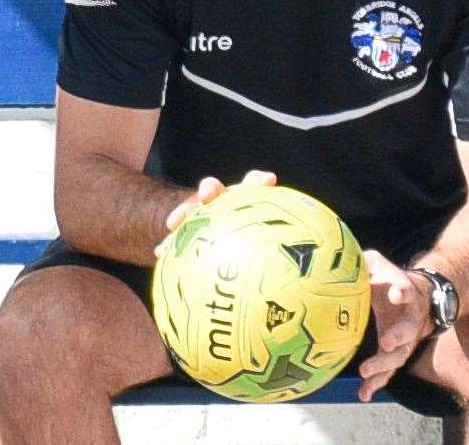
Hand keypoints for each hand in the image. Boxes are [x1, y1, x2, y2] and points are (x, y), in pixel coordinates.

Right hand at [154, 169, 276, 256]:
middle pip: (218, 191)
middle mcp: (223, 204)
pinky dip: (170, 243)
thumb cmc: (249, 251)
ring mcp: (203, 213)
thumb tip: (309, 287)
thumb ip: (279, 263)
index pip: (254, 186)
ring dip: (185, 211)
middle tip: (208, 192)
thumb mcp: (264, 253)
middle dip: (212, 188)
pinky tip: (160, 253)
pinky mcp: (188, 228)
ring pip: (192, 208)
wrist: (214, 241)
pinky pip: (177, 234)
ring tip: (175, 221)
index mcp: (246, 205)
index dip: (259, 181)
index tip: (266, 180)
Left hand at [356, 249, 434, 401]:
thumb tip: (340, 257)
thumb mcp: (379, 265)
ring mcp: (406, 339)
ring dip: (384, 365)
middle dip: (398, 336)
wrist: (417, 299)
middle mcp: (410, 318)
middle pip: (408, 330)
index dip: (401, 291)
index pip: (405, 289)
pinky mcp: (396, 354)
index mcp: (405, 292)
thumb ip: (365, 261)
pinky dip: (377, 383)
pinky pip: (388, 372)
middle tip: (386, 342)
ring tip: (366, 372)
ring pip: (399, 356)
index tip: (396, 293)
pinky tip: (363, 394)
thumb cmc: (390, 279)